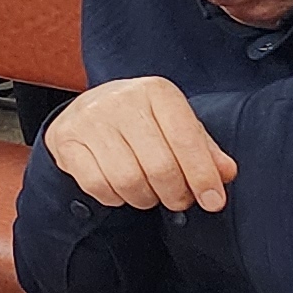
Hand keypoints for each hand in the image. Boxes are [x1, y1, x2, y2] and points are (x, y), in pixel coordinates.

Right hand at [42, 76, 237, 213]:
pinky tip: (121, 189)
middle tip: (178, 200)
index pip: (185, 139)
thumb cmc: (142, 123)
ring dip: (144, 198)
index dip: (202, 176)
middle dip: (175, 194)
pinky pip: (97, 186)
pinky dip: (115, 198)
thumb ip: (205, 150)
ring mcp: (90, 119)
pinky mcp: (67, 139)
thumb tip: (225, 173)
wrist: (88, 110)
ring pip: (128, 180)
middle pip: (159, 166)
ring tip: (149, 193)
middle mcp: (121, 100)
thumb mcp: (177, 127)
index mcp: (156, 91)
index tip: (213, 202)